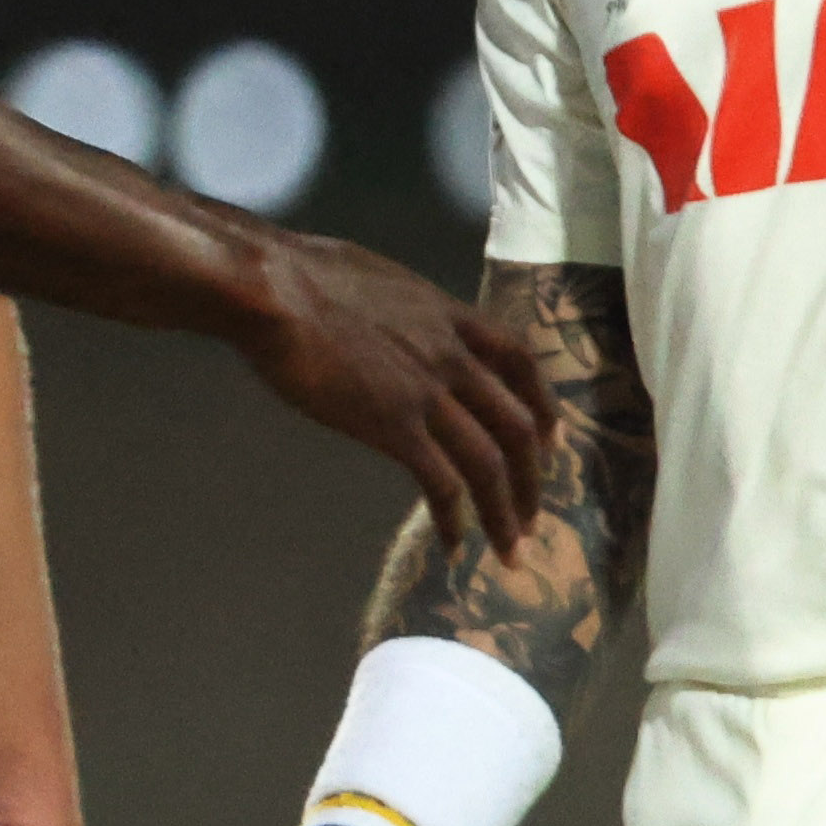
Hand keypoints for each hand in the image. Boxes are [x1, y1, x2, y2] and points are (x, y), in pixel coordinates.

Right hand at [228, 230, 556, 553]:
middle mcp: (453, 356)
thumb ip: (408, 314)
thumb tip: (404, 325)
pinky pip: (441, 482)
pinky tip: (454, 546)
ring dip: (504, 513)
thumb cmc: (308, 274)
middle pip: (517, 424)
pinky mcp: (393, 425)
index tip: (550, 439)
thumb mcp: (383, 280)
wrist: (275, 289)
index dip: (542, 404)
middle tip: (533, 518)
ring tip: (509, 551)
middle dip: (532, 478)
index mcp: (451, 316)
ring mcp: (427, 392)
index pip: (519, 360)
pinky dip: (453, 520)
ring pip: (489, 462)